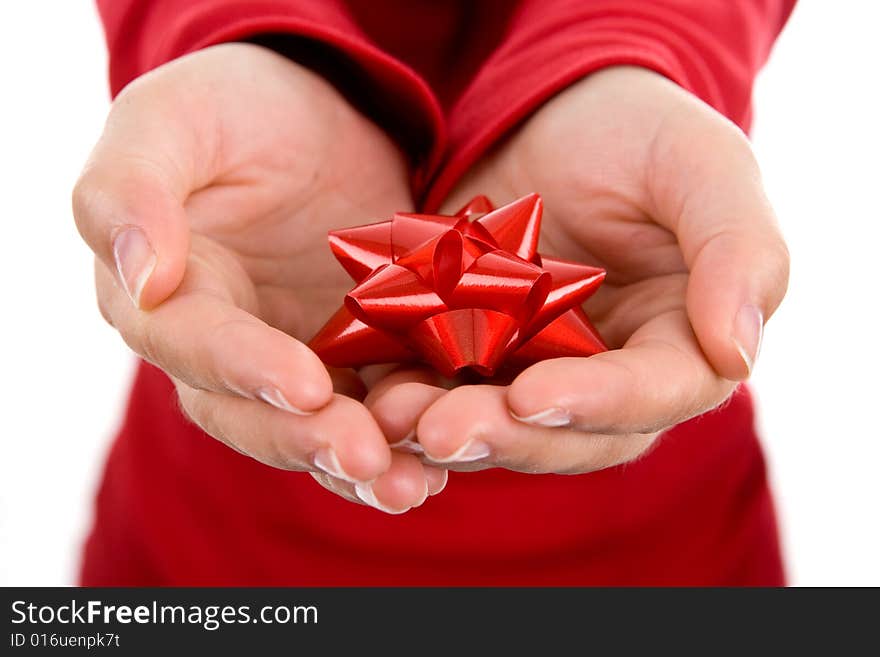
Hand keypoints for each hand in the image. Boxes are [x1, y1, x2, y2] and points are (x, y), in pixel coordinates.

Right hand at [73, 44, 445, 511]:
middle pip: (253, 412)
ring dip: (363, 462)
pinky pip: (377, 404)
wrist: (313, 110)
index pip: (195, 343)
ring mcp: (294, 357)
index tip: (306, 384)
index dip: (244, 367)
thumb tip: (141, 276)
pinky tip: (447, 459)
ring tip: (413, 484)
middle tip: (366, 459)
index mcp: (166, 295)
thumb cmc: (231, 107)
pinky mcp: (356, 356)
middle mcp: (226, 347)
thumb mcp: (172, 121)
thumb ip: (132, 190)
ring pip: (318, 427)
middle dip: (308, 439)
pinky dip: (407, 435)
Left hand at [367, 66, 788, 473]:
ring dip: (447, 430)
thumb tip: (737, 356)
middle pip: (569, 434)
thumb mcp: (704, 167)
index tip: (537, 395)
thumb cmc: (643, 133)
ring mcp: (538, 371)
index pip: (653, 395)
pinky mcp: (477, 355)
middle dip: (507, 437)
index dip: (599, 403)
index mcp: (681, 344)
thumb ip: (739, 252)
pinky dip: (412, 397)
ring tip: (393, 418)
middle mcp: (611, 378)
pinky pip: (445, 390)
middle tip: (441, 432)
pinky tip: (372, 397)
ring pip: (500, 425)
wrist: (559, 119)